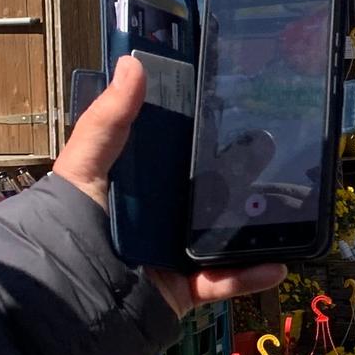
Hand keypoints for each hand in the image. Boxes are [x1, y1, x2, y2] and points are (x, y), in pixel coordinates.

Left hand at [51, 55, 284, 316]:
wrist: (68, 290)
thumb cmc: (68, 222)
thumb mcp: (86, 163)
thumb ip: (110, 119)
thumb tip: (133, 64)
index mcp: (139, 188)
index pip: (177, 159)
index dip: (204, 141)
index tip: (236, 120)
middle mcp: (160, 219)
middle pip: (209, 198)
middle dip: (241, 185)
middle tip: (274, 162)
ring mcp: (175, 253)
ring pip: (224, 239)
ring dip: (255, 231)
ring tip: (285, 214)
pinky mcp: (185, 286)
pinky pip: (224, 280)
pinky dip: (250, 275)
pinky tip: (277, 264)